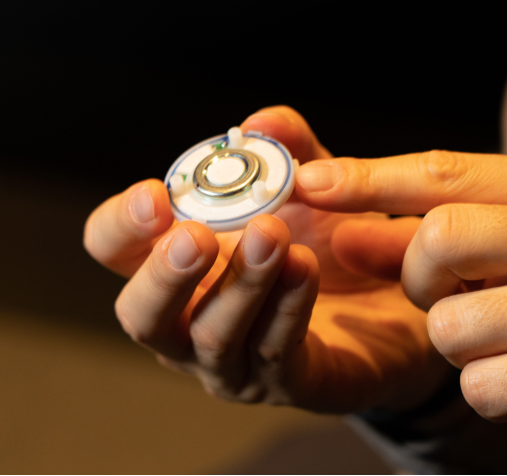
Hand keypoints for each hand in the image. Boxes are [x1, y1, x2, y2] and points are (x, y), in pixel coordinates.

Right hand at [83, 107, 449, 413]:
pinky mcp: (286, 383)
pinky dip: (288, 306)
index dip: (121, 224)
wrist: (394, 298)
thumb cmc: (327, 241)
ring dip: (240, 283)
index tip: (156, 196)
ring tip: (272, 236)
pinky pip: (276, 350)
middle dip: (163, 275)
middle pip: (140, 315)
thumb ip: (284, 152)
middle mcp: (187, 320)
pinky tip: (306, 268)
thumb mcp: (307, 187)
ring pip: (212, 336)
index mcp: (174, 264)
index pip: (113, 249)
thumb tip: (261, 122)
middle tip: (195, 235)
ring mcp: (231, 362)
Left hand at [295, 150, 506, 471]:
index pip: (445, 171)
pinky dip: (487, 387)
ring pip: (448, 322)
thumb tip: (342, 234)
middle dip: (418, 278)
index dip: (368, 178)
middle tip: (449, 295)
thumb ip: (431, 239)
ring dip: (458, 344)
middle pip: (437, 239)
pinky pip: (478, 382)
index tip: (307, 181)